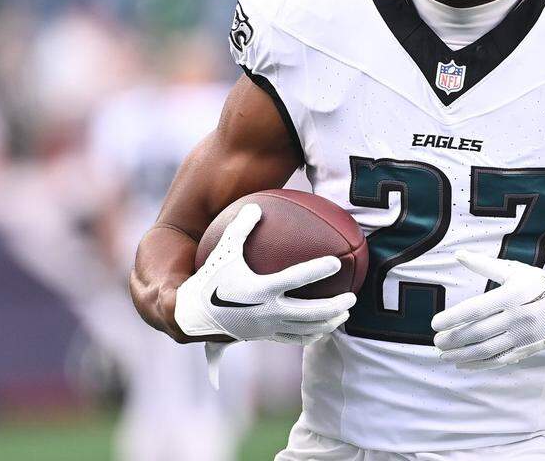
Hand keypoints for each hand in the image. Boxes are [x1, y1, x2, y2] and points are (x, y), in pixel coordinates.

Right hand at [174, 203, 354, 345]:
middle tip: (351, 298)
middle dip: (334, 307)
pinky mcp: (265, 336)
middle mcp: (267, 311)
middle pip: (310, 312)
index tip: (336, 262)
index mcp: (260, 289)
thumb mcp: (223, 251)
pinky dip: (312, 335)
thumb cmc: (210, 279)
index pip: (295, 279)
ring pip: (306, 329)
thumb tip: (256, 206)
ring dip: (328, 323)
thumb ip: (240, 228)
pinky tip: (322, 329)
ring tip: (344, 316)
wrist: (193, 315)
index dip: (317, 270)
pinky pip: (294, 339)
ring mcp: (268, 327)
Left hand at [430, 251, 544, 370]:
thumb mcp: (514, 270)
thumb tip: (458, 254)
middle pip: (479, 332)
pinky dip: (480, 364)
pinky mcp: (527, 349)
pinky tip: (463, 363)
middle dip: (454, 339)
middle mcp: (517, 317)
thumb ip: (484, 265)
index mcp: (512, 295)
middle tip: (436, 341)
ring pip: (487, 349)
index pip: (476, 309)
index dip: (453, 317)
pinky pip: (500, 360)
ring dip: (462, 354)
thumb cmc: (539, 283)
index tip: (435, 323)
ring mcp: (523, 336)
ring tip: (444, 354)